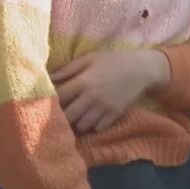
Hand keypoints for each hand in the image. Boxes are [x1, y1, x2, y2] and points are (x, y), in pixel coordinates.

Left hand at [53, 49, 169, 133]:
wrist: (142, 69)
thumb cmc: (113, 61)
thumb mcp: (90, 59)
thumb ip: (68, 69)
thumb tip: (49, 77)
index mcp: (84, 81)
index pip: (59, 97)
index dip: (50, 101)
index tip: (47, 101)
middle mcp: (92, 97)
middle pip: (68, 116)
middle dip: (61, 116)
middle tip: (60, 113)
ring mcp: (104, 108)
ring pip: (82, 125)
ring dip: (77, 122)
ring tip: (77, 116)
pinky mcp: (115, 115)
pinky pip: (98, 128)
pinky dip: (93, 126)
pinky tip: (92, 118)